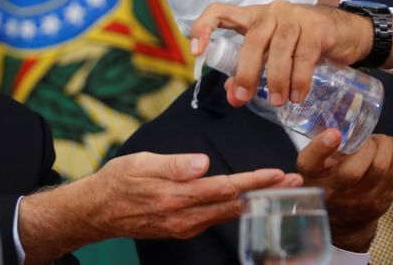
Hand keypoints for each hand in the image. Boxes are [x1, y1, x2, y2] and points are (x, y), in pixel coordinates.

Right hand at [18, 152, 302, 263]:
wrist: (96, 211)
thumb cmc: (116, 182)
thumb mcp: (140, 163)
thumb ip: (173, 164)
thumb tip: (203, 163)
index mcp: (178, 197)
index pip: (226, 188)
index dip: (255, 181)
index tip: (279, 174)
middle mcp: (185, 216)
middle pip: (234, 204)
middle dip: (267, 193)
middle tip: (296, 182)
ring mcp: (184, 226)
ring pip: (227, 213)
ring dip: (255, 201)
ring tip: (278, 189)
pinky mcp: (181, 229)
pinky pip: (214, 218)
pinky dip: (235, 208)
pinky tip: (244, 200)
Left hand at [189, 0, 392, 106]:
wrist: (346, 32)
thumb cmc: (300, 44)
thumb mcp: (272, 57)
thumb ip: (249, 74)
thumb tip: (233, 97)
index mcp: (252, 16)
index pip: (219, 11)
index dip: (203, 28)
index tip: (197, 53)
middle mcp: (270, 12)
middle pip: (252, 40)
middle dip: (246, 72)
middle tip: (244, 98)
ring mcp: (295, 17)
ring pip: (279, 49)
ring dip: (275, 79)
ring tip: (277, 101)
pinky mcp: (317, 27)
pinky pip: (304, 55)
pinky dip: (299, 79)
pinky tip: (298, 95)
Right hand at [297, 130, 392, 251]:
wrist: (342, 222)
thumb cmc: (325, 185)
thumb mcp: (313, 169)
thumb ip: (321, 150)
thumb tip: (341, 128)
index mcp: (311, 178)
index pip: (310, 164)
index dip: (321, 147)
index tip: (334, 133)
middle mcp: (333, 193)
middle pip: (353, 170)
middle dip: (365, 145)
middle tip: (366, 138)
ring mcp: (360, 200)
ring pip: (382, 167)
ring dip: (385, 146)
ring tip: (379, 141)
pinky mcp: (382, 201)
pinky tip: (388, 149)